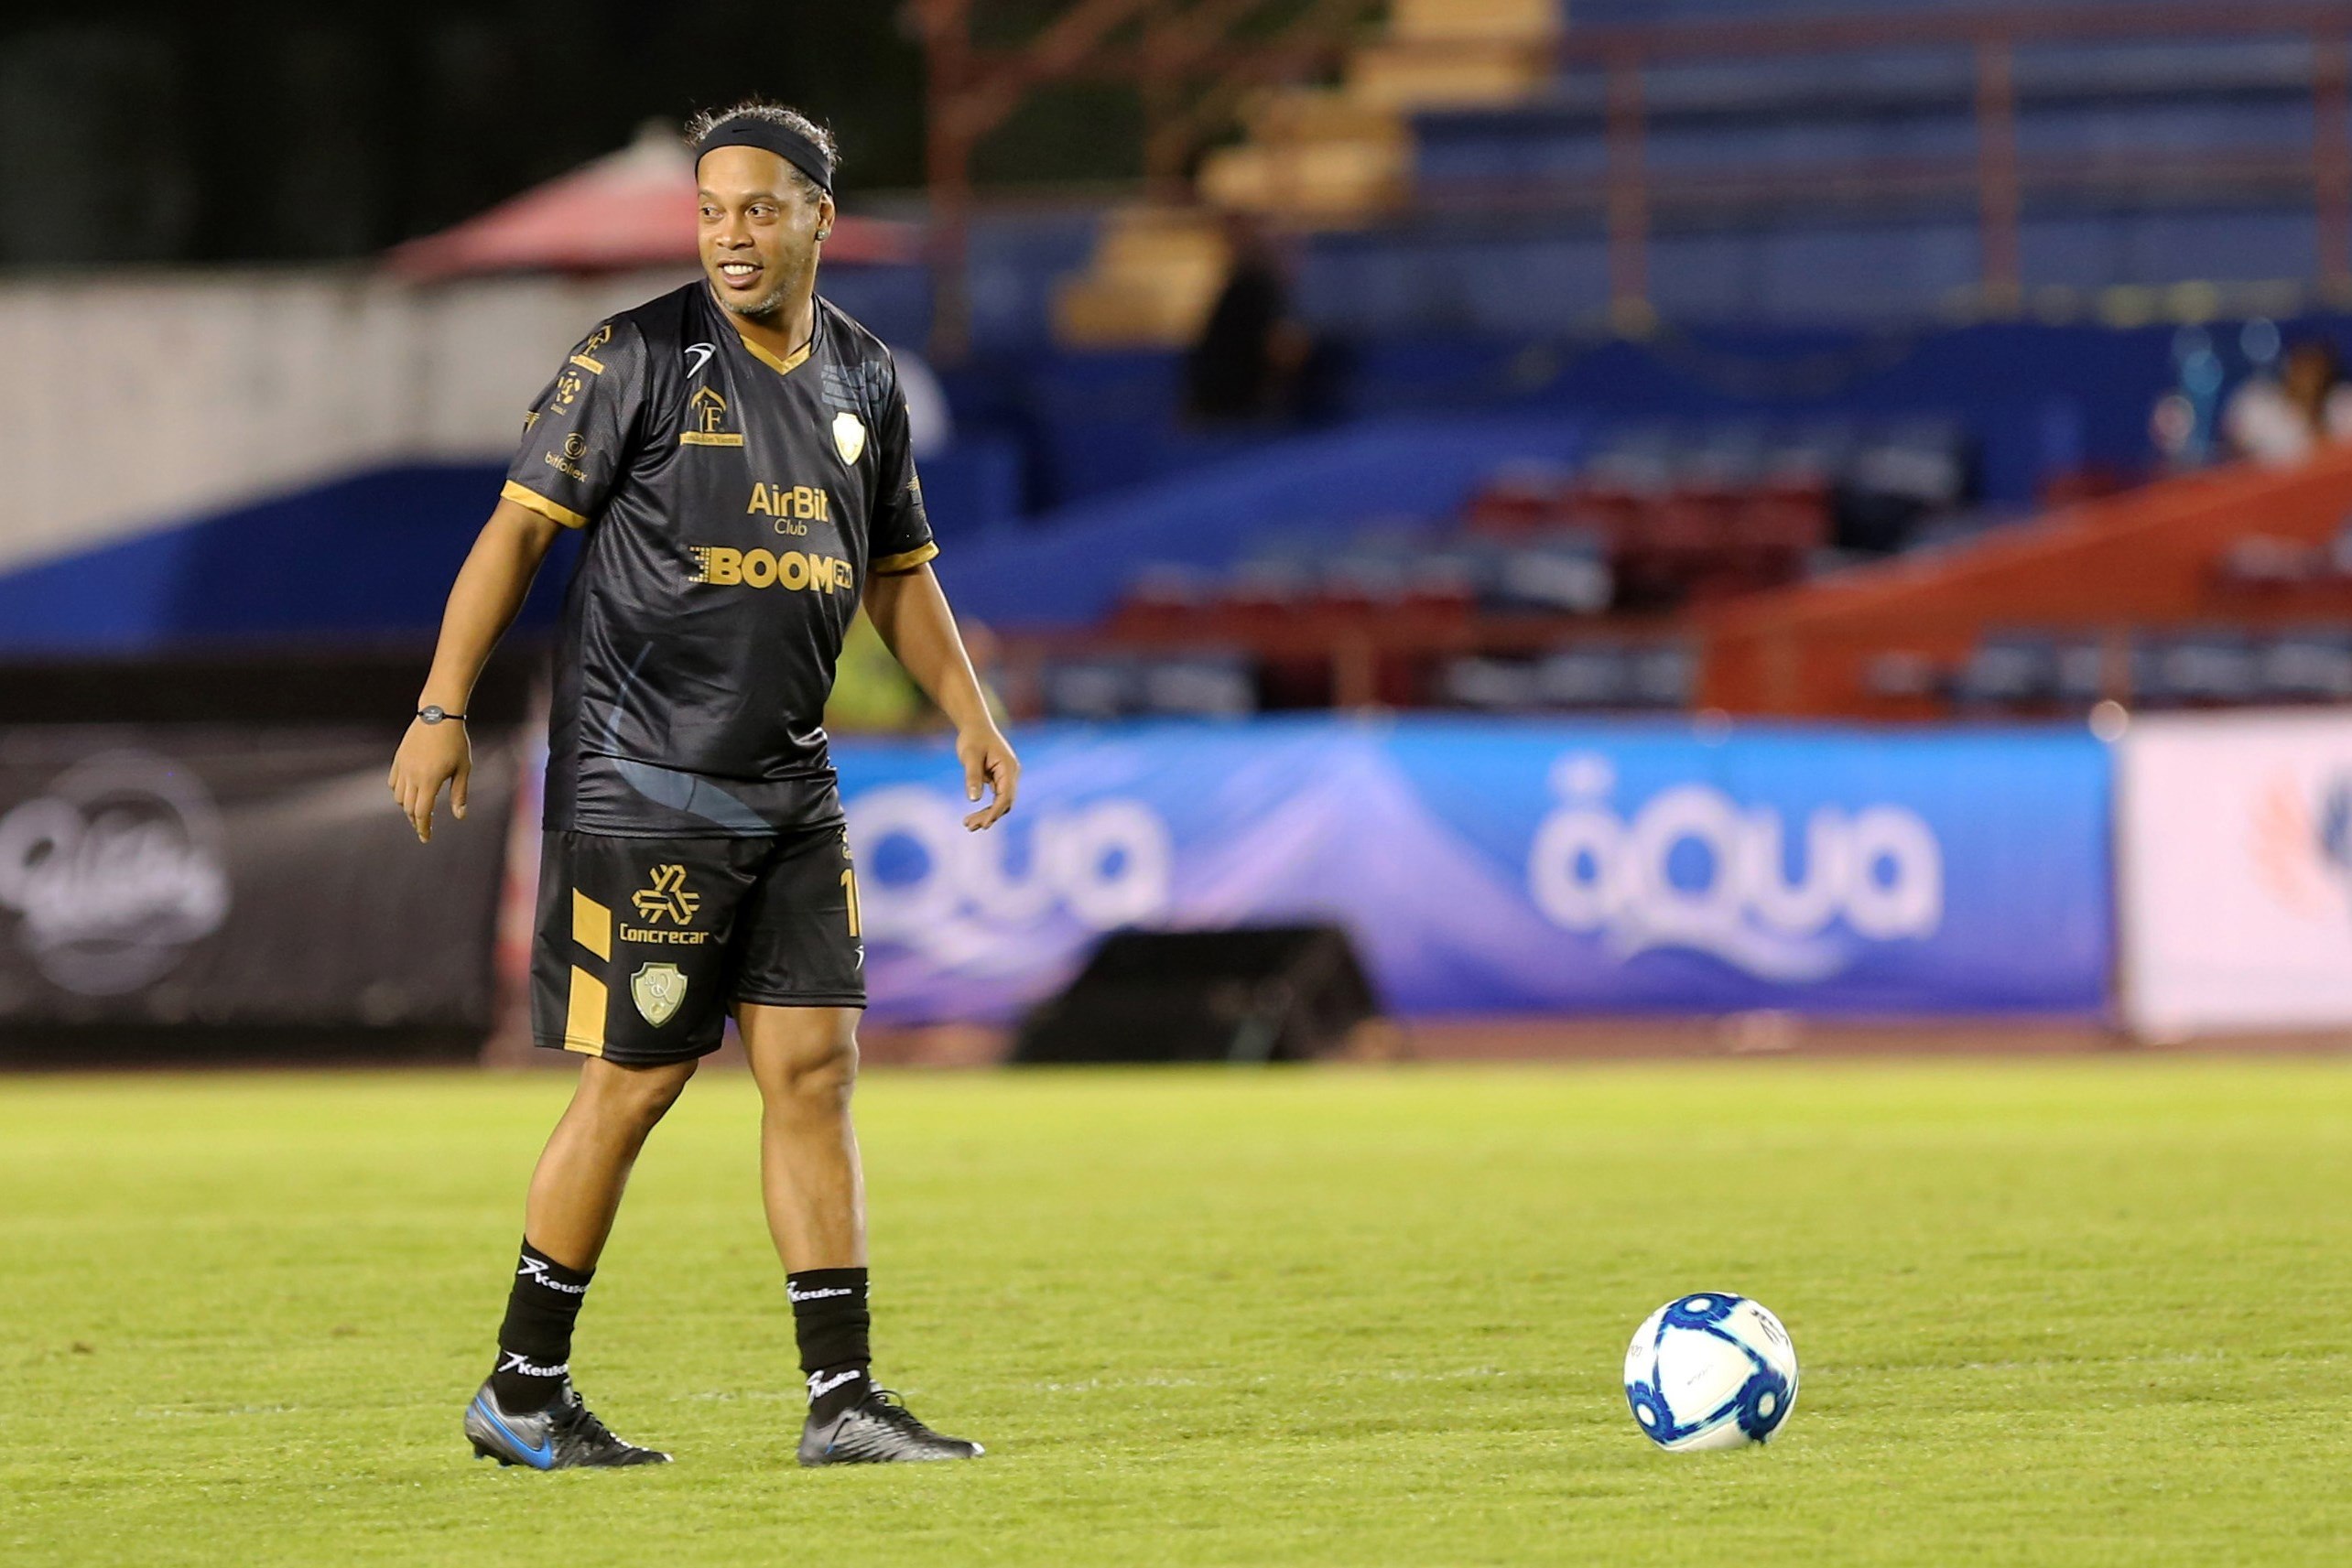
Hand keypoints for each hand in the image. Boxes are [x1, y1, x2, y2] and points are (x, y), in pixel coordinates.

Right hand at [388, 718, 471, 842]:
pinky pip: (393, 782)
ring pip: (398, 796)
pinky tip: (409, 793)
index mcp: (429, 780)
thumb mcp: (463, 769)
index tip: (426, 838)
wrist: (439, 715)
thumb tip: (460, 816)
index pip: (422, 813)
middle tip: (425, 827)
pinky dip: (399, 792)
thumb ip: (459, 793)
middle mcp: (412, 776)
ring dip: (407, 807)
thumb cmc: (456, 742)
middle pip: (409, 808)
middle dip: (416, 820)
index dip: (423, 828)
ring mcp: (402, 767)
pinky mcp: (398, 759)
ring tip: (419, 810)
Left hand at [956, 725, 1019, 830]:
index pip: (1005, 796)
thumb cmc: (973, 738)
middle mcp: (1011, 774)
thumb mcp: (970, 756)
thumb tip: (974, 800)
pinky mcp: (1000, 779)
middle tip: (969, 826)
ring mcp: (1007, 777)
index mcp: (1008, 767)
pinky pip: (996, 798)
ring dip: (987, 815)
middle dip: (989, 816)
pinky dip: (986, 808)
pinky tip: (972, 817)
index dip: (995, 812)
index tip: (983, 824)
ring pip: (1001, 802)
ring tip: (967, 825)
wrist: (975, 726)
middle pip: (1005, 803)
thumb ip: (972, 777)